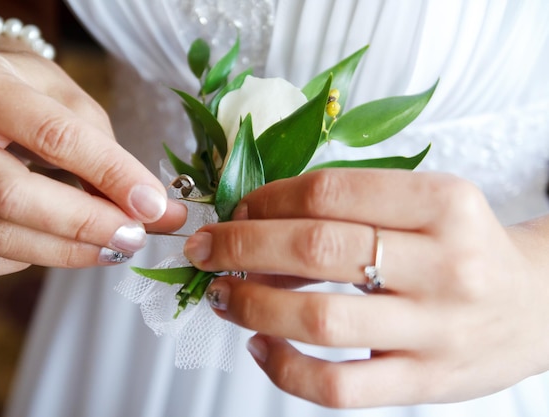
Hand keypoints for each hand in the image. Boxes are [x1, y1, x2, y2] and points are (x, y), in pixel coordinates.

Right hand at [0, 50, 185, 277]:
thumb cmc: (28, 93)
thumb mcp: (69, 99)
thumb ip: (106, 152)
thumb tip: (151, 212)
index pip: (53, 136)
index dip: (111, 175)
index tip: (155, 204)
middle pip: (12, 196)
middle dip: (85, 224)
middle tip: (135, 237)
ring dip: (67, 252)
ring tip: (115, 247)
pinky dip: (27, 259)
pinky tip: (58, 244)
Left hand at [184, 169, 548, 407]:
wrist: (536, 305)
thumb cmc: (465, 248)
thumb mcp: (428, 207)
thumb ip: (353, 208)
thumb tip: (257, 221)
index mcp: (444, 203)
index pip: (330, 192)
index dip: (267, 199)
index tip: (237, 209)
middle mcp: (444, 264)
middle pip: (316, 249)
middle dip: (240, 246)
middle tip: (206, 249)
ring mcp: (436, 331)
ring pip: (319, 319)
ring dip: (252, 304)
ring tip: (224, 295)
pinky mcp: (426, 383)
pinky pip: (339, 388)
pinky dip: (284, 370)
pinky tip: (261, 347)